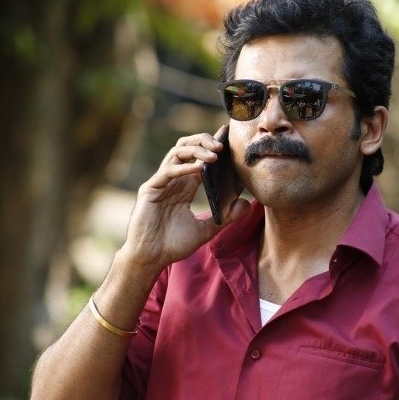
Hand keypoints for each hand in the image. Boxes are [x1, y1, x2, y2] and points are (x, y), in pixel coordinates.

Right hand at [120, 126, 249, 271]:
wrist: (150, 258)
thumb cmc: (173, 245)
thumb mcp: (206, 230)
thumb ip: (226, 217)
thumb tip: (248, 204)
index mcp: (185, 185)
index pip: (199, 158)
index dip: (212, 147)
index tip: (230, 141)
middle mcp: (173, 180)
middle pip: (186, 147)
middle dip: (204, 140)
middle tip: (223, 144)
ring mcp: (161, 182)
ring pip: (177, 152)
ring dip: (197, 149)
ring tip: (216, 154)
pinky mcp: (151, 189)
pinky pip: (168, 171)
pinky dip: (185, 167)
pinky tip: (200, 168)